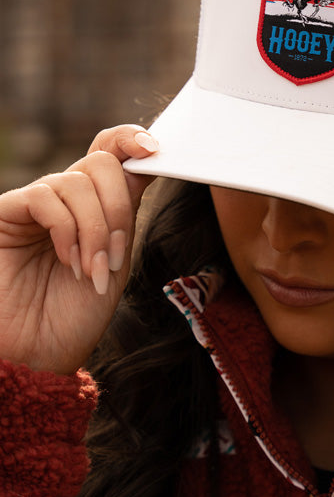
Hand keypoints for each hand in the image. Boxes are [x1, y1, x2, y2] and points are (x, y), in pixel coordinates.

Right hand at [0, 125, 158, 373]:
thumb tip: (142, 166)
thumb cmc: (74, 317)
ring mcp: (34, 206)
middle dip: (118, 208)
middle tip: (114, 257)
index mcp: (94, 208)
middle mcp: (65, 200)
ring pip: (77, 181)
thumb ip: (124, 216)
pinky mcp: (6, 214)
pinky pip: (45, 197)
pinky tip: (68, 261)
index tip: (155, 150)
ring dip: (95, 229)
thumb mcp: (114, 262)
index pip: (111, 154)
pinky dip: (67, 229)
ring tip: (91, 271)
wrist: (37, 356)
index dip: (132, 140)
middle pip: (101, 164)